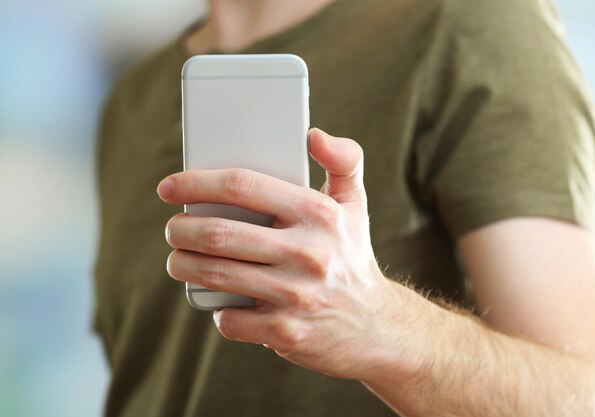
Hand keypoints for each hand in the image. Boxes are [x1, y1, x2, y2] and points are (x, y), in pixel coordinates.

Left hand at [157, 128, 417, 379]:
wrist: (375, 325)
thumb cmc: (352, 256)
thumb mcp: (354, 205)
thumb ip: (343, 161)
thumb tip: (313, 134)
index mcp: (319, 214)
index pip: (244, 186)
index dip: (196, 183)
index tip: (169, 187)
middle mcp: (309, 252)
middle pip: (219, 234)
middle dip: (181, 231)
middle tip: (174, 230)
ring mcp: (296, 295)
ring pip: (216, 275)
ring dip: (183, 266)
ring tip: (178, 260)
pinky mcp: (286, 331)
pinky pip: (229, 318)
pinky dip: (215, 309)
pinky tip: (219, 299)